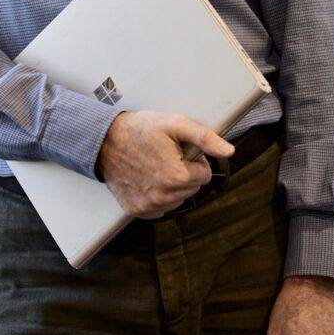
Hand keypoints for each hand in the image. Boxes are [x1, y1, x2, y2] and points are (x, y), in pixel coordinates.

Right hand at [95, 109, 234, 218]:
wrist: (104, 141)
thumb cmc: (140, 130)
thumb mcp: (175, 124)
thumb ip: (205, 138)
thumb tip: (229, 151)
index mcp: (177, 177)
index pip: (205, 175)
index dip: (194, 160)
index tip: (178, 150)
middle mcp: (164, 197)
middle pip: (192, 188)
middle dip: (184, 172)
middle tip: (166, 155)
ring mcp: (149, 206)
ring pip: (178, 198)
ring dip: (172, 184)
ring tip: (155, 165)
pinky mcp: (138, 210)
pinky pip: (161, 207)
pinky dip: (158, 194)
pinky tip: (147, 178)